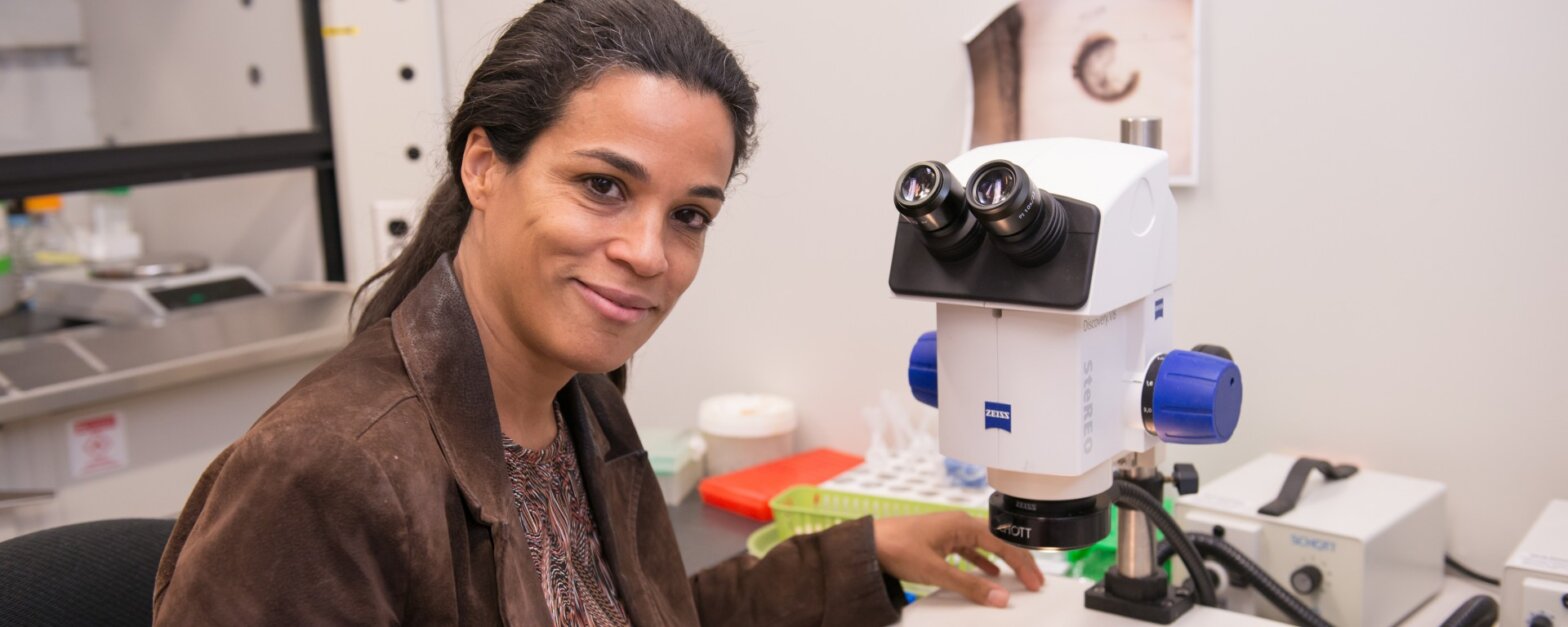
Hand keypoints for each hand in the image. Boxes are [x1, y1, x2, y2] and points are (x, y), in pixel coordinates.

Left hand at [873, 511, 1044, 607]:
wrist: (867, 545)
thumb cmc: (895, 546)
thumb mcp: (936, 571)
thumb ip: (969, 585)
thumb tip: (998, 597)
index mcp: (962, 524)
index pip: (1003, 544)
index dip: (1022, 564)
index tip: (1035, 581)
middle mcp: (958, 523)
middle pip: (998, 542)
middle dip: (1018, 562)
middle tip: (1034, 582)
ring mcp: (949, 531)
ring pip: (986, 546)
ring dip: (1003, 563)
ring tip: (1017, 579)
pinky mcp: (940, 541)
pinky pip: (970, 551)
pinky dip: (983, 562)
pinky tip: (989, 573)